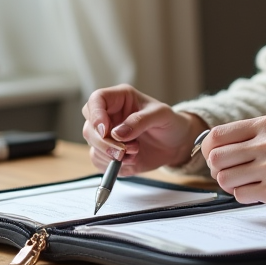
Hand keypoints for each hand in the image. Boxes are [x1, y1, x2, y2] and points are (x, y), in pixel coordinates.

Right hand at [81, 84, 204, 174]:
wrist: (176, 144)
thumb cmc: (169, 123)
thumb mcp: (161, 115)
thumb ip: (140, 121)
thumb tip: (117, 134)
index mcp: (120, 99)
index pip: (97, 100)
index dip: (95, 114)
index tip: (105, 130)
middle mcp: (109, 116)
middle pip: (89, 127)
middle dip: (104, 142)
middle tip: (124, 150)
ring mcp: (107, 136)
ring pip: (93, 146)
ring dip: (112, 155)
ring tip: (135, 152)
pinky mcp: (109, 153)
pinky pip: (99, 161)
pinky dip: (113, 166)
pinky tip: (131, 161)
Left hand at [200, 116, 265, 209]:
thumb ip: (250, 136)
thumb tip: (211, 148)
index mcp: (265, 124)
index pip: (216, 135)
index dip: (210, 150)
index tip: (218, 158)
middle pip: (215, 159)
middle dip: (218, 170)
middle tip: (233, 173)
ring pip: (224, 179)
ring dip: (232, 185)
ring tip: (250, 183)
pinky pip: (240, 196)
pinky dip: (246, 196)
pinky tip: (262, 191)